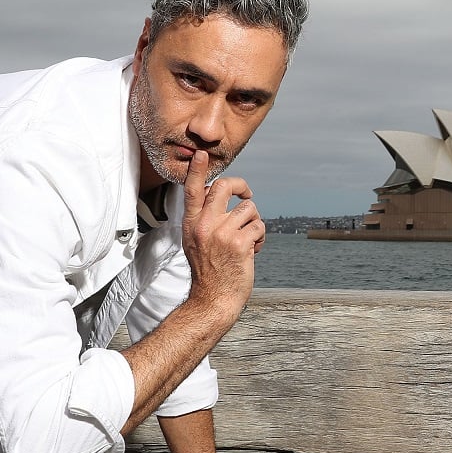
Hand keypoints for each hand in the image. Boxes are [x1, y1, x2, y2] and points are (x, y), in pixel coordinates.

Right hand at [182, 150, 266, 317]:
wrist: (213, 298)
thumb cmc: (208, 270)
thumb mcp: (195, 240)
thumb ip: (204, 218)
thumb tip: (218, 194)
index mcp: (191, 223)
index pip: (192, 190)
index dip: (197, 170)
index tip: (201, 154)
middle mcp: (204, 225)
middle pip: (224, 186)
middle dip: (240, 186)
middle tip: (246, 194)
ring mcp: (222, 233)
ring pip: (248, 208)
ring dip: (253, 222)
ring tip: (248, 239)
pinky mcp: (239, 243)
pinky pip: (258, 226)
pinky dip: (260, 237)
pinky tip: (252, 250)